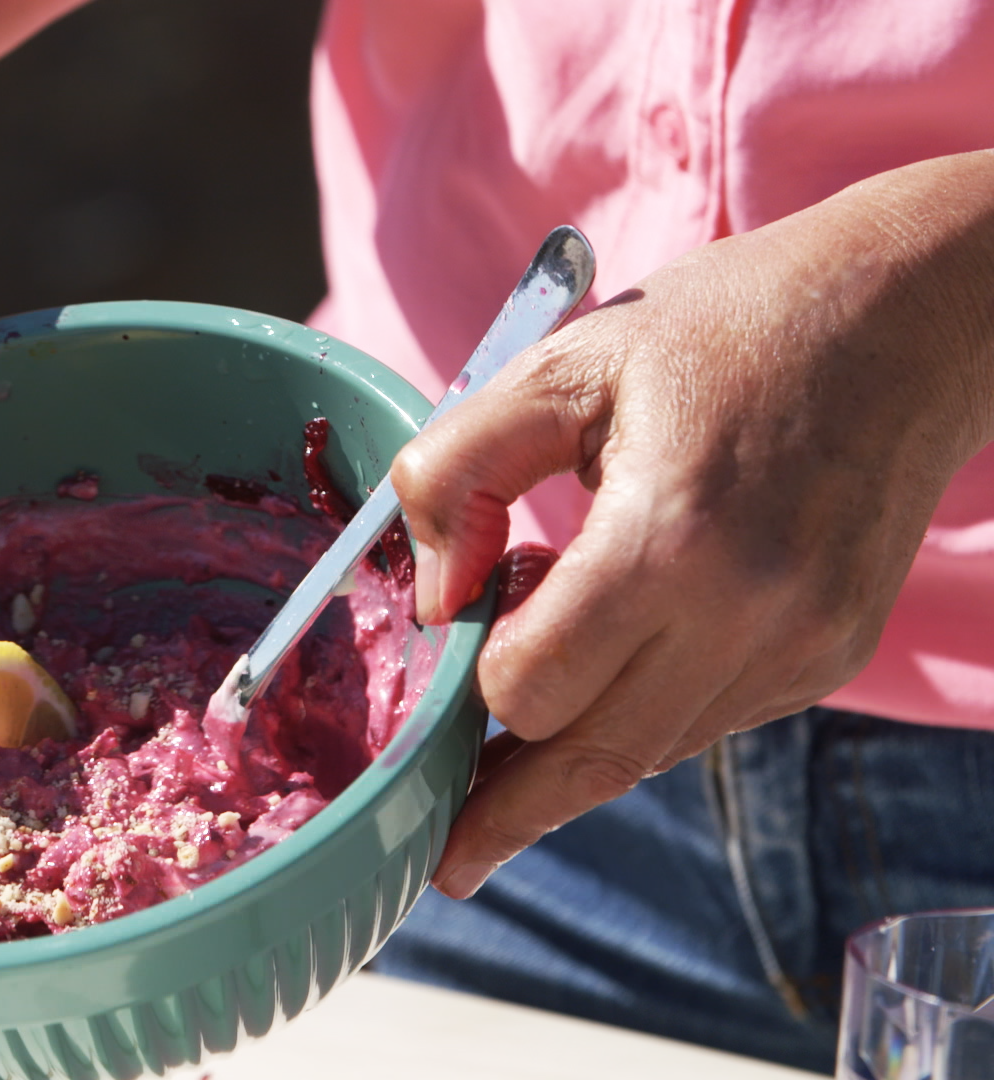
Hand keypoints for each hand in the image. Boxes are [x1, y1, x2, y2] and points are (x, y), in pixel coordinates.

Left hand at [393, 151, 993, 898]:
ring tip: (499, 753)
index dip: (470, 681)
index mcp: (671, 540)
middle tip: (444, 851)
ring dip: (566, 761)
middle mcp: (749, 617)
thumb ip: (461, 471)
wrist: (906, 318)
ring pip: (646, 756)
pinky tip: (602, 668)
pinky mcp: (826, 659)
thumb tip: (433, 597)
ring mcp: (799, 650)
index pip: (532, 686)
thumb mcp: (563, 366)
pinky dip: (635, 720)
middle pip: (588, 762)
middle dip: (502, 801)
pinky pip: (701, 723)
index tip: (444, 654)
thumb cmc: (724, 329)